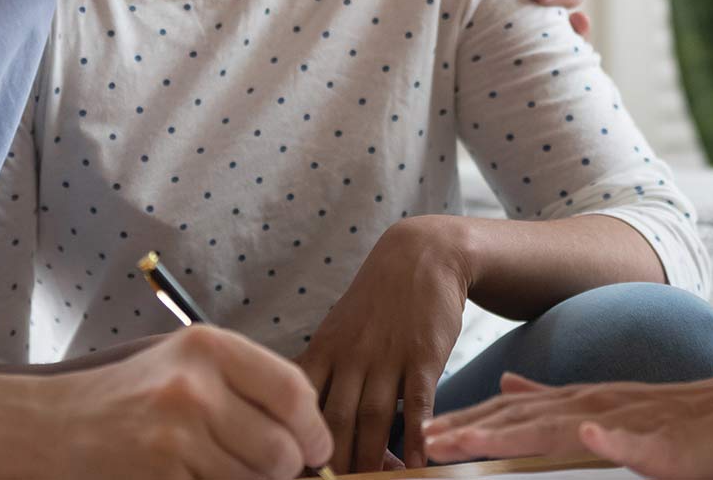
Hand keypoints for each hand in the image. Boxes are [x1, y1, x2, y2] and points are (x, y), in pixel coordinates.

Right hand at [39, 325, 332, 479]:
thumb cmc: (133, 396)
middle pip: (281, 450)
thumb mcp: (190, 366)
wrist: (55, 425)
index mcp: (208, 347)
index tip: (316, 449)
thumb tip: (312, 436)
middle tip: (263, 467)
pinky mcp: (159, 475)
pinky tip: (185, 476)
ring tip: (213, 467)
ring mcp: (174, 435)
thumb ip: (249, 387)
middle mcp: (193, 386)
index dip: (314, 429)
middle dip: (282, 469)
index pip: (293, 391)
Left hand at [297, 215, 473, 472]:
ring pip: (373, 418)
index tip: (288, 466)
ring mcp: (387, 356)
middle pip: (333, 420)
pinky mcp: (424, 356)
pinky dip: (415, 438)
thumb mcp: (337, 330)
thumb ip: (321, 373)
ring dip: (370, 459)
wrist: (421, 255)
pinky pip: (418, 404)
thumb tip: (296, 416)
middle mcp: (350, 356)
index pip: (297, 403)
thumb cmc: (376, 302)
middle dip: (330, 462)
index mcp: (323, 351)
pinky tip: (416, 464)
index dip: (292, 438)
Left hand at [422, 368, 712, 477]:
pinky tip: (585, 433)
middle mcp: (589, 405)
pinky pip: (632, 439)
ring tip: (472, 440)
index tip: (421, 431)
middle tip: (425, 440)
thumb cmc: (667, 418)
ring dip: (513, 432)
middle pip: (520, 418)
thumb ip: (550, 396)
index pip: (508, 410)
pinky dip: (607, 435)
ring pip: (561, 426)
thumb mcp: (597, 405)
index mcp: (573, 402)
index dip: (465, 419)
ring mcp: (623, 420)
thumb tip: (505, 379)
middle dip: (471, 429)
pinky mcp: (661, 441)